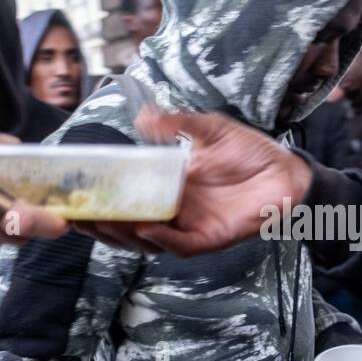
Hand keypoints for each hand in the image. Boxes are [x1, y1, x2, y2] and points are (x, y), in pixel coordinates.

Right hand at [70, 108, 311, 255]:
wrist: (288, 173)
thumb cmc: (251, 151)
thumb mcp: (210, 129)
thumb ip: (178, 125)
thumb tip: (142, 115)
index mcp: (168, 183)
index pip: (126, 194)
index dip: (101, 196)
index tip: (73, 191)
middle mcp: (173, 208)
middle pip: (128, 222)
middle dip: (101, 222)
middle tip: (74, 215)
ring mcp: (189, 225)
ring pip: (146, 240)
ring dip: (123, 234)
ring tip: (100, 223)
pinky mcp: (208, 239)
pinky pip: (178, 245)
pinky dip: (161, 239)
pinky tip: (144, 228)